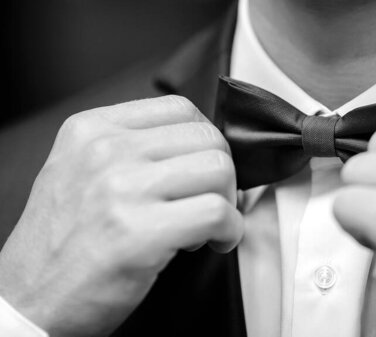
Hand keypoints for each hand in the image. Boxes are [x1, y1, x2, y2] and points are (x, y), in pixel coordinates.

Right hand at [0, 96, 242, 335]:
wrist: (29, 301)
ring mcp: (121, 189)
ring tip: (207, 225)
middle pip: (207, 138)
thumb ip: (132, 149)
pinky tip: (213, 242)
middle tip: (213, 201)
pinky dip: (230, 231)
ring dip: (228, 203)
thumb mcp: (81, 171)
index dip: (205, 142)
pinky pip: (217, 213)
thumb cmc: (62, 243)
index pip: (179, 109)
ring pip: (219, 170)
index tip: (204, 169)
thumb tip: (198, 149)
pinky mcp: (139, 233)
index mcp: (91, 130)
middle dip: (223, 174)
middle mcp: (104, 151)